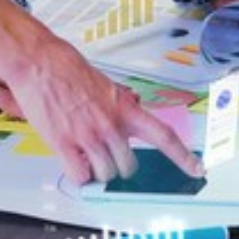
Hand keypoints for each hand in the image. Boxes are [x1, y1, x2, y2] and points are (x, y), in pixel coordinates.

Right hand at [7, 40, 203, 184]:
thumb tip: (133, 108)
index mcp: (127, 109)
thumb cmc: (70, 70)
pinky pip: (80, 176)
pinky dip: (78, 173)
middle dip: (118, 166)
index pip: (164, 136)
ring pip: (105, 174)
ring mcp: (90, 136)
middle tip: (104, 153)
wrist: (40, 62)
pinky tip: (72, 158)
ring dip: (96, 170)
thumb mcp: (108, 87)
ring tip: (84, 152)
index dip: (183, 157)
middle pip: (129, 167)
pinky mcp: (65, 145)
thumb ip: (122, 104)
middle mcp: (112, 125)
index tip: (197, 169)